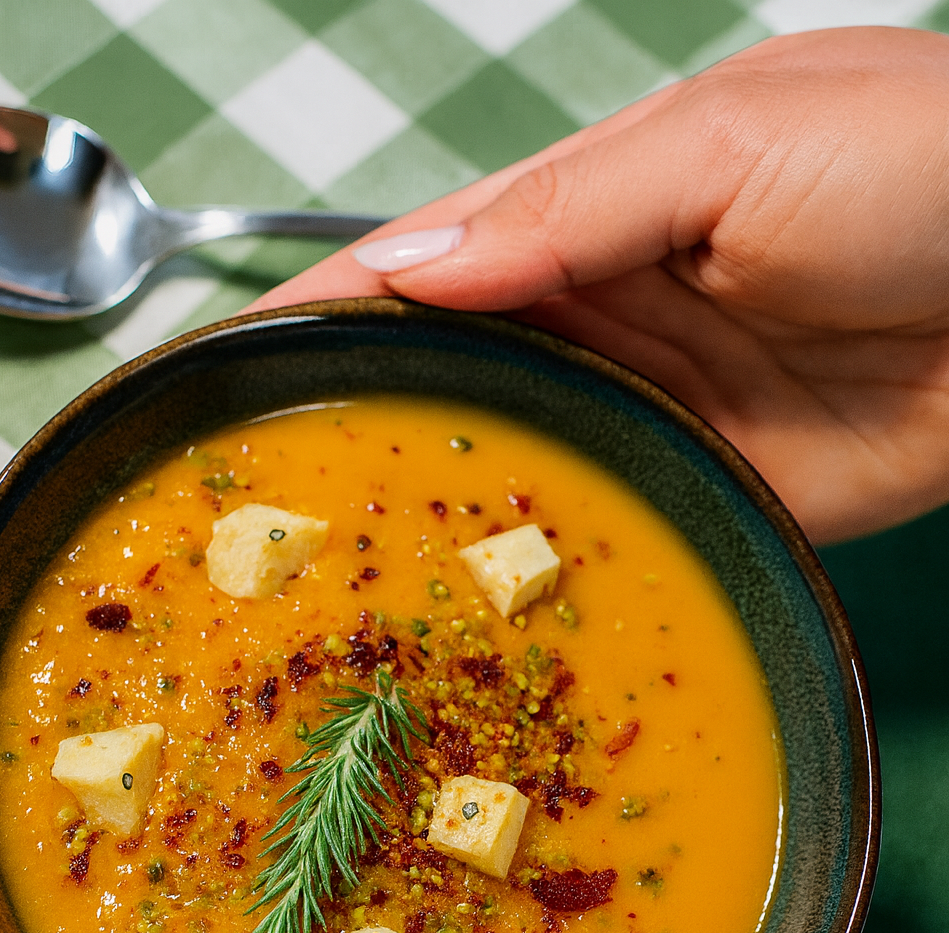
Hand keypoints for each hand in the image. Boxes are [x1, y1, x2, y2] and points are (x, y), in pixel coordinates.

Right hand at [250, 27, 948, 545]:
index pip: (426, 267)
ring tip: (334, 579)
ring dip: (440, 515)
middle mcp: (609, 321)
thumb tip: (413, 266)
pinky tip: (473, 615)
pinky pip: (613, 538)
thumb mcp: (728, 146)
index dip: (324, 313)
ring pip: (520, 468)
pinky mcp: (721, 501)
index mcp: (592, 212)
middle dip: (363, 430)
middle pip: (456, 380)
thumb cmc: (919, 165)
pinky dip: (546, 572)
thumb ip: (566, 210)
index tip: (223, 369)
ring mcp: (661, 418)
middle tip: (261, 509)